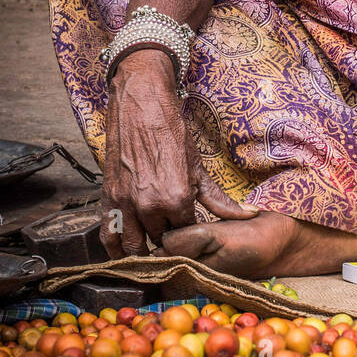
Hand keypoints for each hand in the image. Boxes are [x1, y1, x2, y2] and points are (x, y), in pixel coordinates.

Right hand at [100, 50, 256, 257]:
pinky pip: (108, 236)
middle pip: (160, 242)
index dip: (189, 235)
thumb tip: (249, 214)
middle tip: (172, 238)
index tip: (190, 231)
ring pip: (133, 246)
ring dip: (143, 250)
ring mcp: (125, 204)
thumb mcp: (199, 168)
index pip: (186, 235)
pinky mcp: (107, 198)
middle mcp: (149, 206)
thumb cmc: (171, 134)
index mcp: (176, 199)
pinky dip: (115, 248)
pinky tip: (125, 250)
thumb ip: (220, 200)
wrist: (141, 106)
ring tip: (152, 247)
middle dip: (167, 242)